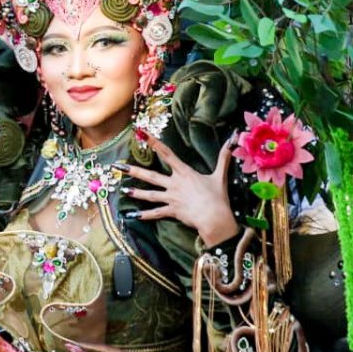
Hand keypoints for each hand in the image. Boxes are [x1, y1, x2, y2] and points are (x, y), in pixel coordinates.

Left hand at [116, 132, 239, 247]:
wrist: (214, 217)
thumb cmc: (218, 196)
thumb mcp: (220, 175)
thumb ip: (224, 156)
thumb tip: (234, 138)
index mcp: (185, 172)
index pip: (167, 153)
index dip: (153, 142)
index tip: (140, 134)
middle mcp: (174, 184)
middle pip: (150, 175)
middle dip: (133, 170)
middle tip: (118, 166)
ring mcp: (171, 198)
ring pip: (149, 194)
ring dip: (135, 192)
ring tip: (123, 189)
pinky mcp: (172, 211)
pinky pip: (156, 213)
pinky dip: (144, 215)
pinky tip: (133, 215)